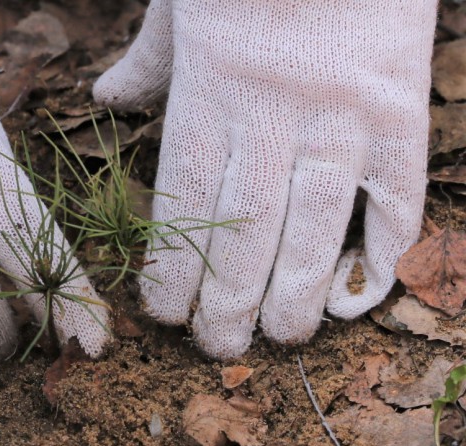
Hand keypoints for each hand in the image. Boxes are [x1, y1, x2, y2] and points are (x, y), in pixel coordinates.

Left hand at [94, 0, 435, 357]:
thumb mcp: (182, 1)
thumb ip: (147, 61)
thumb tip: (103, 97)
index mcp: (210, 90)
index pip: (184, 204)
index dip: (174, 270)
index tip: (164, 315)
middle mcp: (273, 112)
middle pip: (246, 231)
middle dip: (228, 301)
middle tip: (218, 349)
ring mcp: (344, 113)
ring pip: (317, 226)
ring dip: (299, 294)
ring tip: (284, 339)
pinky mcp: (404, 106)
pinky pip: (396, 190)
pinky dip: (386, 243)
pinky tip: (364, 287)